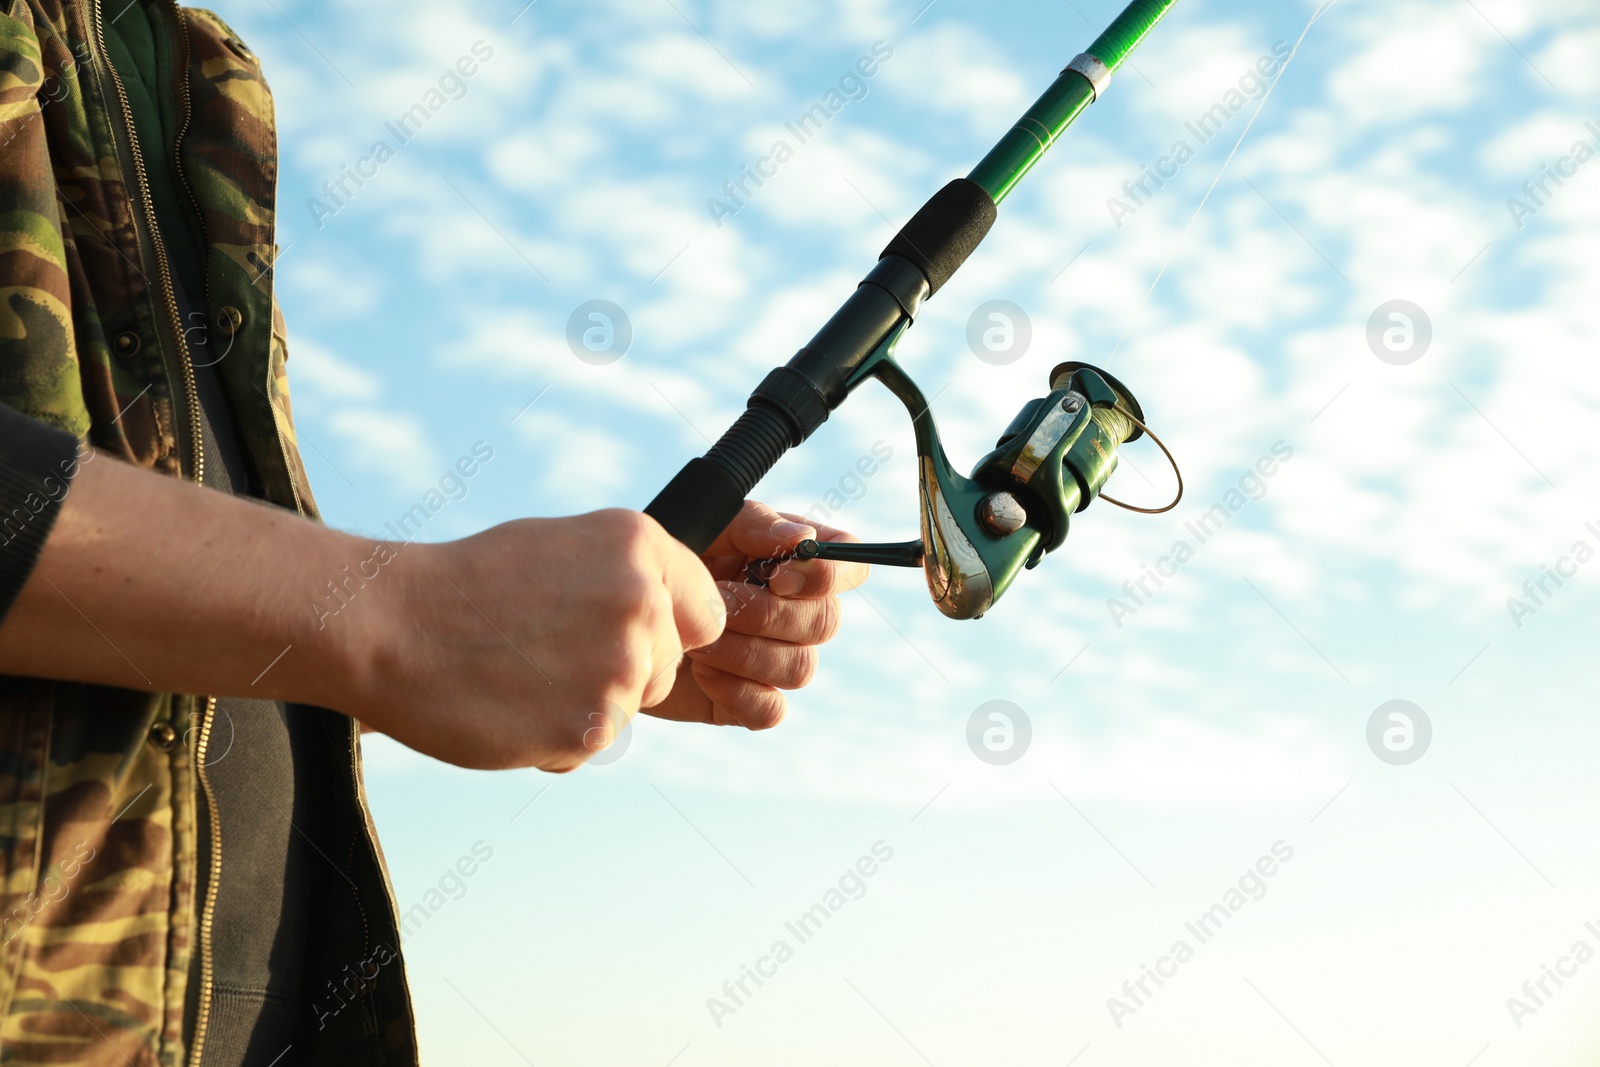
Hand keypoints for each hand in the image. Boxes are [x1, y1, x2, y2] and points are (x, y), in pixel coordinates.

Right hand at [349, 509, 725, 771]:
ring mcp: (620, 667)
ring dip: (587, 705)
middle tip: (548, 653)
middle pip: (670, 666)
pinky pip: (592, 745)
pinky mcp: (591, 727)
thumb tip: (676, 613)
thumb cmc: (468, 584)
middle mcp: (642, 601)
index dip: (668, 629)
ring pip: (631, 706)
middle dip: (623, 670)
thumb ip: (628, 576)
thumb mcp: (561, 545)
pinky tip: (511, 706)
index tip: (627, 634)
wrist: (390, 627)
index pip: (706, 611)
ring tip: (523, 676)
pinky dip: (556, 737)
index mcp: (639, 545)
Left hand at [644, 501, 868, 729]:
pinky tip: (702, 672)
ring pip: (800, 668)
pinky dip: (737, 692)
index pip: (851, 567)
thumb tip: (803, 540)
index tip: (777, 575)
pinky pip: (771, 709)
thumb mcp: (710, 526)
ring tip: (700, 636)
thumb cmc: (675, 557)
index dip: (827, 575)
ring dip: (746, 651)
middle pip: (826, 622)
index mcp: (799, 564)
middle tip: (718, 602)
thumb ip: (755, 525)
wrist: (624, 611)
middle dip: (768, 614)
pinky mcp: (749, 701)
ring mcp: (776, 660)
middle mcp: (798, 613)